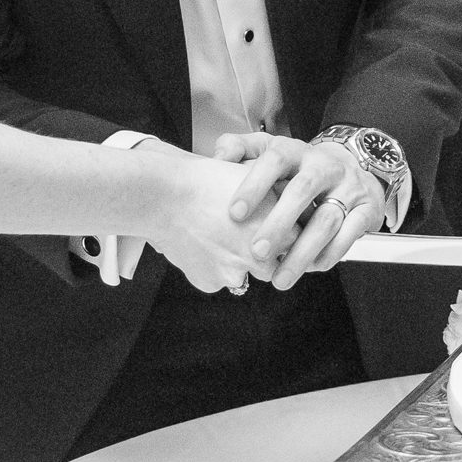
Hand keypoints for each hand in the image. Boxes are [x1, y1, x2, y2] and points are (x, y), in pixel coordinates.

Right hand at [143, 146, 291, 293]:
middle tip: (242, 232)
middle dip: (261, 252)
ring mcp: (235, 273)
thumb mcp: (256, 180)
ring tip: (218, 234)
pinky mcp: (210, 282)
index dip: (282, 233)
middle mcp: (261, 257)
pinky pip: (216, 277)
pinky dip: (210, 265)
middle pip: (272, 264)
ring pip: (244, 273)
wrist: (165, 194)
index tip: (273, 226)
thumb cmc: (208, 180)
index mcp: (280, 231)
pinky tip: (200, 241)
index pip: (296, 244)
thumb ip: (279, 198)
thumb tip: (293, 207)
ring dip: (237, 261)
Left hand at [219, 132, 386, 287]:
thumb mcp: (269, 150)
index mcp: (295, 150)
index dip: (254, 185)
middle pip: (303, 189)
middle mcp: (323, 166)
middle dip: (279, 223)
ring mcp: (347, 187)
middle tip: (257, 252)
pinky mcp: (366, 208)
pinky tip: (310, 268)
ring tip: (280, 278)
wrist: (351, 167)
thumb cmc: (298, 167)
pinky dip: (329, 254)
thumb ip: (240, 149)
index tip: (235, 213)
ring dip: (303, 252)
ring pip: (327, 219)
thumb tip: (218, 158)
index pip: (275, 159)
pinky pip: (350, 234)